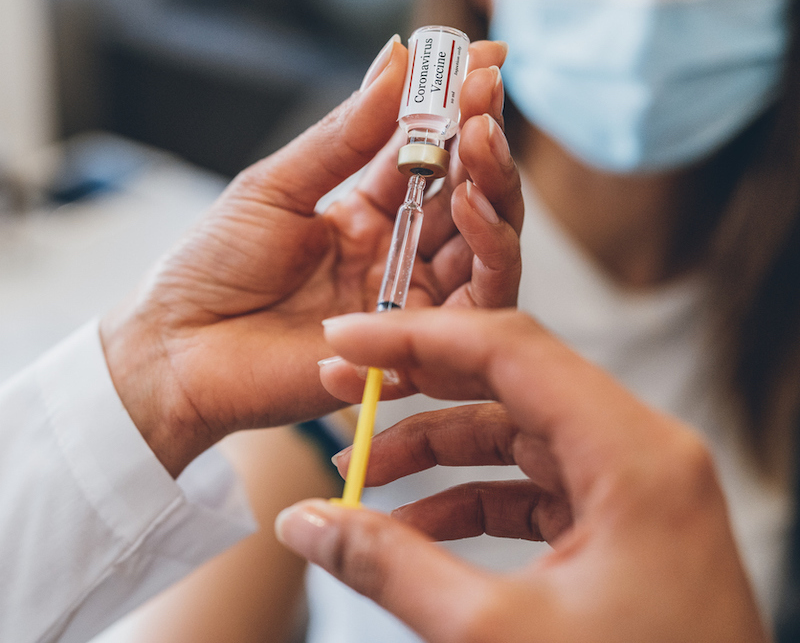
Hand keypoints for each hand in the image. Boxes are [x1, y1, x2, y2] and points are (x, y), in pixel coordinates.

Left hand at [102, 35, 520, 475]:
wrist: (175, 349)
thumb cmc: (213, 267)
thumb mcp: (277, 185)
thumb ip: (344, 133)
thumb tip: (398, 55)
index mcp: (366, 211)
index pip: (430, 154)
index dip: (458, 108)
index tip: (483, 55)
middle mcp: (397, 254)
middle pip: (470, 197)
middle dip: (484, 140)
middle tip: (484, 91)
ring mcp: (407, 301)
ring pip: (488, 247)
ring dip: (495, 189)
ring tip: (482, 140)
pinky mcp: (413, 349)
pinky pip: (474, 309)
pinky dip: (488, 257)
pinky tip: (471, 208)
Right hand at [276, 309, 767, 642]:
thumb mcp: (496, 634)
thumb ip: (390, 568)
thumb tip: (307, 522)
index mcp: (634, 455)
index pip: (509, 350)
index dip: (416, 337)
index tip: (345, 338)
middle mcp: (642, 456)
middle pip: (511, 382)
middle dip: (418, 386)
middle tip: (342, 387)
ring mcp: (636, 493)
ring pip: (517, 436)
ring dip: (435, 451)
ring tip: (363, 474)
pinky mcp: (624, 532)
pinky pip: (534, 489)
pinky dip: (469, 498)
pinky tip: (412, 526)